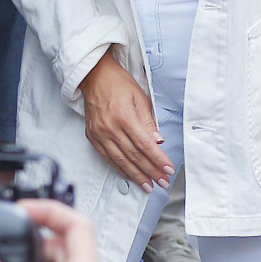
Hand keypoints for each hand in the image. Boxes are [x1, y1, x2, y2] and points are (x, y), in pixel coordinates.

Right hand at [78, 51, 172, 190]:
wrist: (94, 77)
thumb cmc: (119, 84)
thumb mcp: (140, 98)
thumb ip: (149, 122)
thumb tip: (158, 141)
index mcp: (124, 116)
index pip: (144, 144)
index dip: (157, 159)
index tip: (168, 169)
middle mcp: (110, 127)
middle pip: (133, 155)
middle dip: (150, 171)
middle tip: (162, 181)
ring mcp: (99, 134)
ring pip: (120, 160)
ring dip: (136, 175)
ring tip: (148, 185)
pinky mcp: (92, 137)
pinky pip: (107, 157)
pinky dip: (120, 168)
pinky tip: (130, 175)